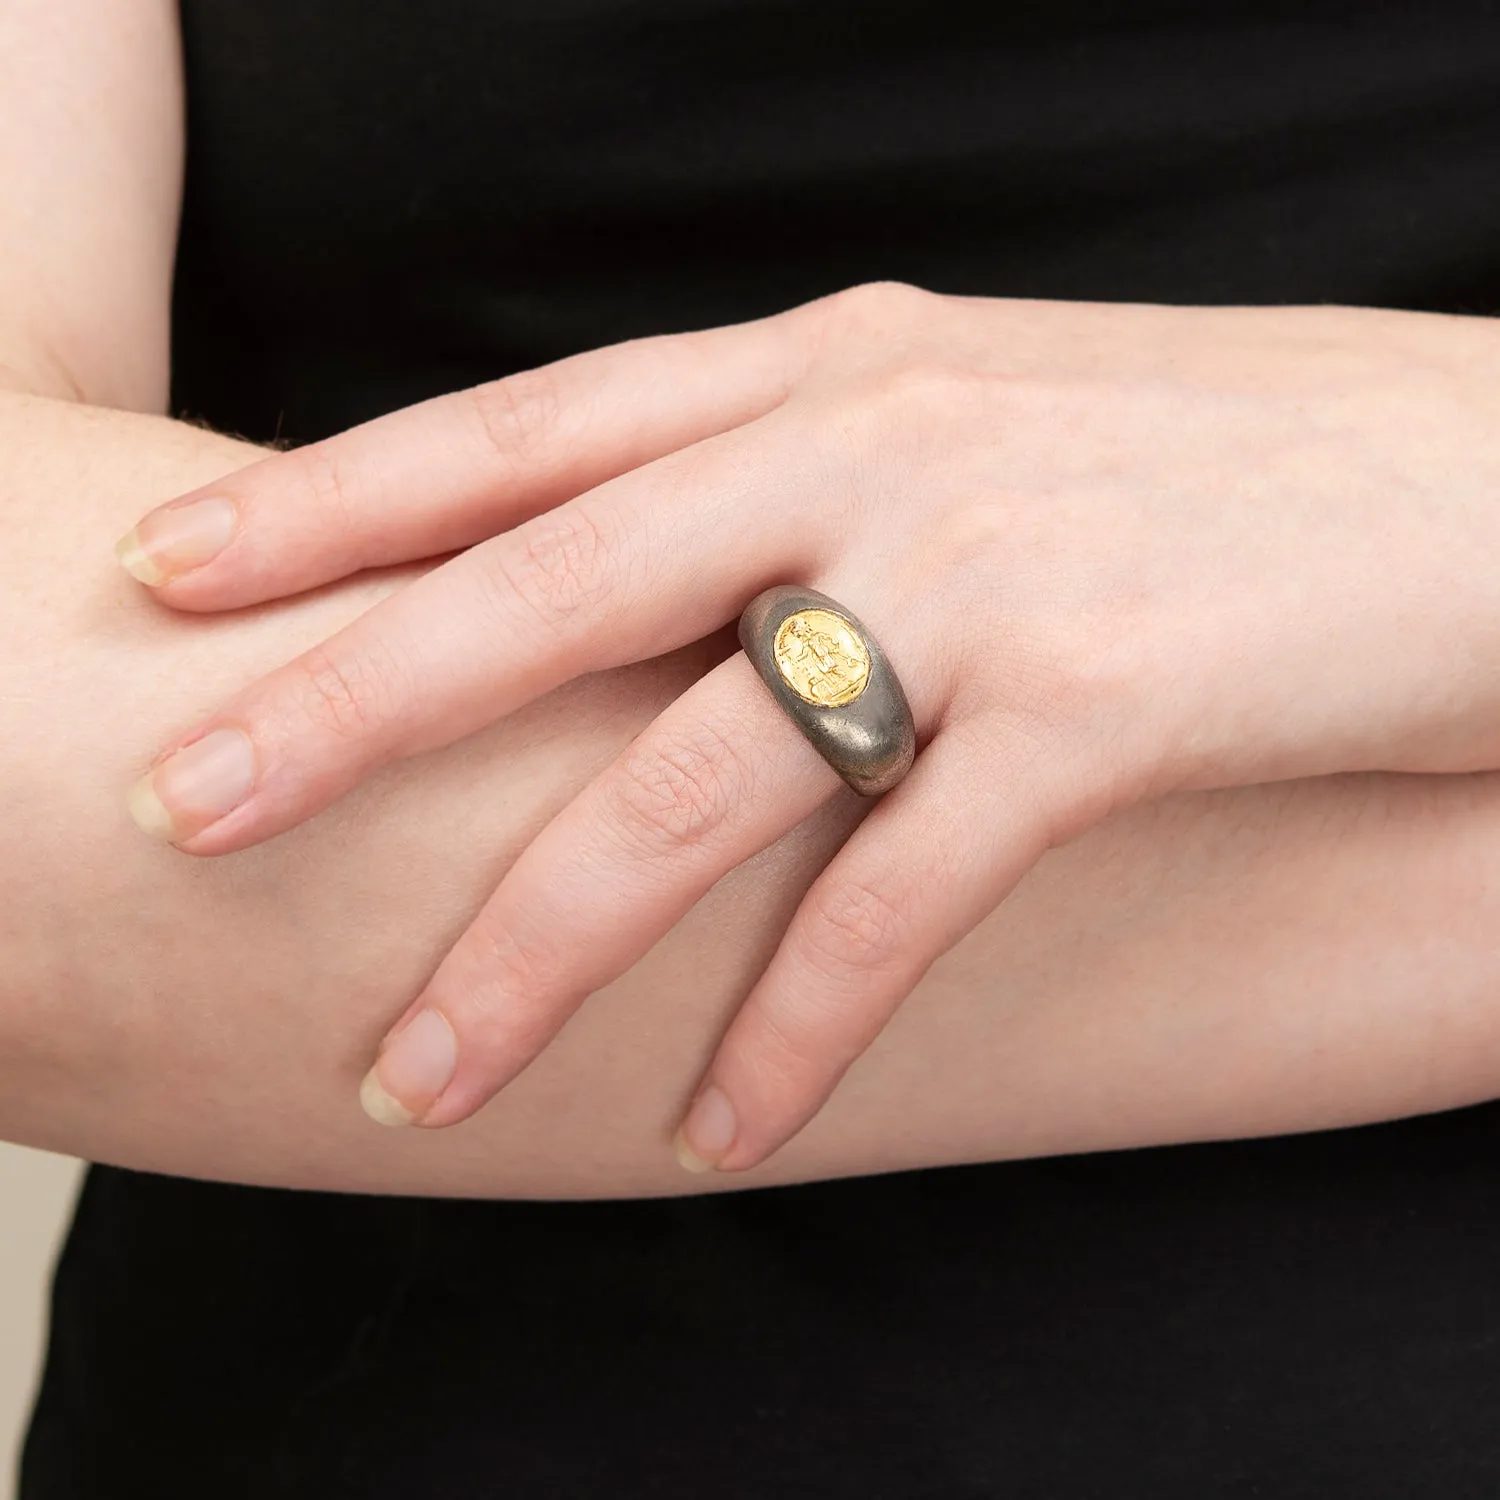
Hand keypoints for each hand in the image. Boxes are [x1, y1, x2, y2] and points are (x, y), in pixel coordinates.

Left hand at [111, 282, 1499, 1170]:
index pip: (529, 432)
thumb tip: (641, 557)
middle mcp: (879, 445)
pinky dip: (798, 1027)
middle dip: (345, 704)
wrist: (1478, 485)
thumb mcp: (975, 422)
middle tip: (182, 809)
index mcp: (830, 367)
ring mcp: (987, 571)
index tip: (183, 580)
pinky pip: (896, 899)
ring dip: (539, 946)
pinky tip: (720, 1134)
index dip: (338, 502)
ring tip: (414, 1078)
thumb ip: (804, 473)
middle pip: (547, 587)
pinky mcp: (1103, 706)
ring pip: (693, 776)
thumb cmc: (1215, 459)